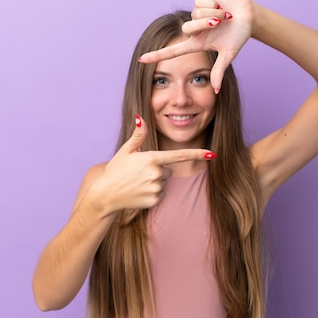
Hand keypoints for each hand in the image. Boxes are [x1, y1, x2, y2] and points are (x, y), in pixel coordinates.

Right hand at [93, 115, 214, 211]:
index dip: (197, 154)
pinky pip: (161, 194)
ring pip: (164, 182)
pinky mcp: (155, 200)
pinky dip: (152, 193)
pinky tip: (139, 192)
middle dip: (158, 170)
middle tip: (139, 173)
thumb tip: (140, 117)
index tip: (212, 154)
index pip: (179, 155)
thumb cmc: (115, 170)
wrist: (105, 195)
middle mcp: (156, 173)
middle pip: (168, 170)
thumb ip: (138, 135)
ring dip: (155, 182)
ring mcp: (156, 188)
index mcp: (150, 158)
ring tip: (137, 183)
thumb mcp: (126, 151)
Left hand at [139, 0, 253, 92]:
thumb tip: (216, 90)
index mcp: (197, 44)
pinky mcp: (201, 1)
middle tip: (220, 23)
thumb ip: (219, 71)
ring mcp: (196, 15)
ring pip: (195, 14)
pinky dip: (214, 4)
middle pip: (187, 28)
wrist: (248, 16)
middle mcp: (194, 30)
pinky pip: (201, 2)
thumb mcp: (228, 54)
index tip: (141, 60)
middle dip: (205, 24)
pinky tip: (220, 5)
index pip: (172, 52)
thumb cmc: (238, 35)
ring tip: (224, 16)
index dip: (157, 55)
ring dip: (213, 14)